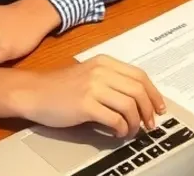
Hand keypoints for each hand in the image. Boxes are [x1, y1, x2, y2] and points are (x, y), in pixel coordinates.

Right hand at [0, 55, 165, 138]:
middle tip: (150, 124)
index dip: (154, 93)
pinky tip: (119, 132)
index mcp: (106, 62)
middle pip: (138, 90)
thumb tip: (138, 101)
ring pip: (129, 105)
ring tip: (133, 130)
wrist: (34, 92)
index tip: (160, 108)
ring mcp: (93, 87)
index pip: (140, 75)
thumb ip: (112, 81)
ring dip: (136, 121)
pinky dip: (122, 128)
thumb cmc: (60, 87)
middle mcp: (102, 71)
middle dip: (149, 110)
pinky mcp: (85, 104)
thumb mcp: (89, 75)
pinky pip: (115, 118)